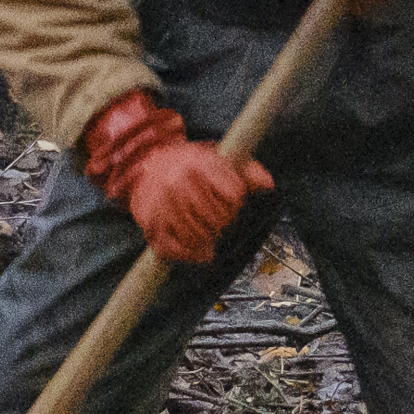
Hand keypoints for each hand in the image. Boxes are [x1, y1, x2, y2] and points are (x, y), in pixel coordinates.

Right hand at [81, 91, 270, 267]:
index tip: (231, 202)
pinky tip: (200, 251)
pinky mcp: (151, 224)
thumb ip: (246, 170)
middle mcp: (178, 183)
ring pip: (198, 237)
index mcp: (200, 165)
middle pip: (218, 220)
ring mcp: (163, 205)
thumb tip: (268, 184)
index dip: (236, 203)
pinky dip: (190, 255)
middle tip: (219, 220)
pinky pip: (175, 250)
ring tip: (209, 235)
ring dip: (208, 241)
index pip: (234, 196)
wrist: (145, 164)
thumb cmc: (188, 164)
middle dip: (223, 223)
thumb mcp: (217, 158)